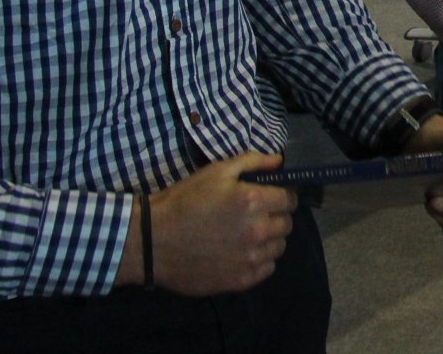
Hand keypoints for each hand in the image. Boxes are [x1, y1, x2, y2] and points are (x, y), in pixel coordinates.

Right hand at [120, 151, 294, 295]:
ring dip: (269, 240)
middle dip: (276, 217)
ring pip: (279, 248)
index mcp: (253, 201)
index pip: (290, 200)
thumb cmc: (184, 201)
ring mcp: (250, 258)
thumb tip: (279, 162)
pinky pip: (266, 270)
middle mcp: (257, 231)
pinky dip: (260, 261)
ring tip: (248, 236)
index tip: (271, 198)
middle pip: (286, 224)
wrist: (153, 240)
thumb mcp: (216, 172)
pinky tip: (242, 254)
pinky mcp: (240, 280)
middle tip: (256, 216)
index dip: (282, 197)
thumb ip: (253, 162)